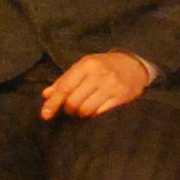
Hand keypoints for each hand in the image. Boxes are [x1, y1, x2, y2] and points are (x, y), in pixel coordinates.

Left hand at [39, 50, 154, 118]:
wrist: (135, 64)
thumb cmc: (105, 65)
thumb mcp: (84, 66)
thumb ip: (65, 80)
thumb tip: (46, 95)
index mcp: (87, 64)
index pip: (65, 87)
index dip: (53, 103)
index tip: (45, 115)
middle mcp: (98, 74)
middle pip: (73, 101)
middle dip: (69, 109)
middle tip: (71, 108)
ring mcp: (111, 86)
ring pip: (86, 109)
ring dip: (81, 113)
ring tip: (84, 108)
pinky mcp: (120, 97)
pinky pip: (99, 113)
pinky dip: (93, 114)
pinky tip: (95, 108)